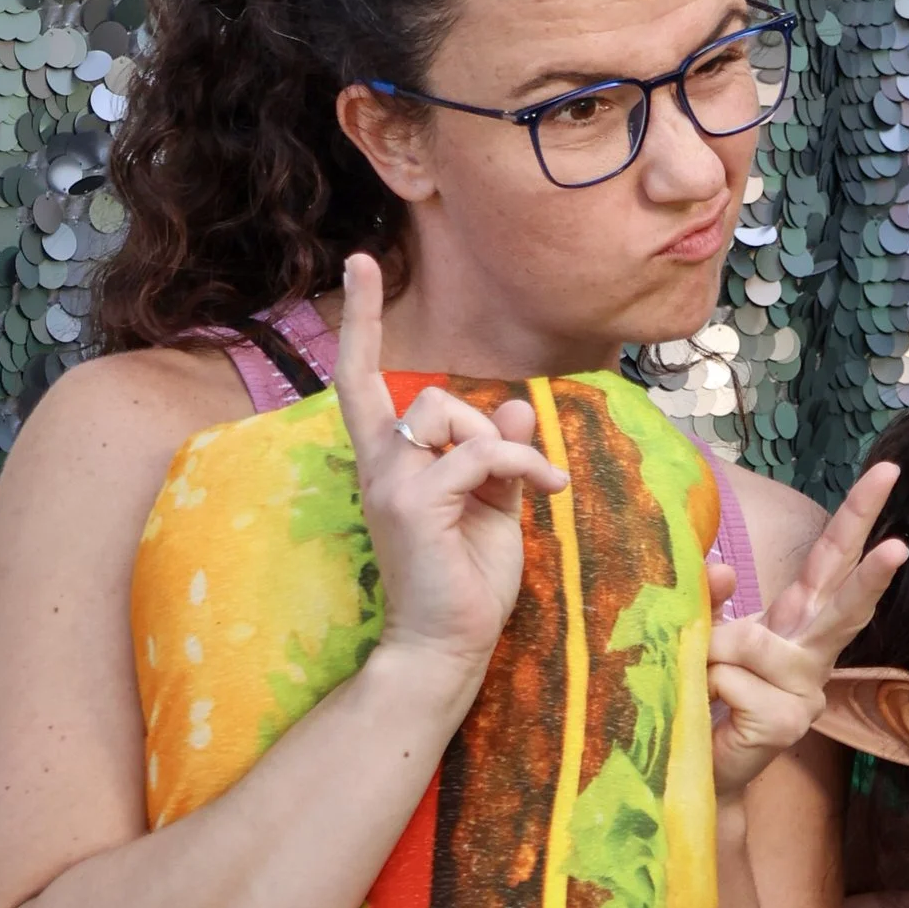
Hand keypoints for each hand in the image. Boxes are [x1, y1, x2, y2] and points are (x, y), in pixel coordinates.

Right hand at [335, 253, 565, 686]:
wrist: (448, 645)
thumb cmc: (466, 581)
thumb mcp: (493, 505)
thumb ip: (497, 454)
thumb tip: (510, 404)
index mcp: (390, 463)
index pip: (360, 379)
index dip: (360, 320)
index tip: (359, 262)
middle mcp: (379, 466)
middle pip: (427, 396)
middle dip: (481, 425)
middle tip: (513, 477)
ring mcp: (391, 483)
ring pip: (448, 415)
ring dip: (501, 447)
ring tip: (531, 488)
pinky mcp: (415, 502)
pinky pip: (479, 454)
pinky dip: (522, 467)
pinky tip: (549, 492)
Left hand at [706, 463, 908, 798]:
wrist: (701, 767)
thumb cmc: (708, 694)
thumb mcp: (706, 635)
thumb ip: (711, 598)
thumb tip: (722, 569)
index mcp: (797, 621)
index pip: (831, 560)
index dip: (857, 515)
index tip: (888, 471)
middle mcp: (812, 653)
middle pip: (845, 602)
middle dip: (872, 573)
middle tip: (900, 545)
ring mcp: (807, 691)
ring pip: (756, 642)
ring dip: (716, 654)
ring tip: (709, 680)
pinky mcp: (788, 722)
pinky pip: (734, 679)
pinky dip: (710, 686)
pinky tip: (719, 711)